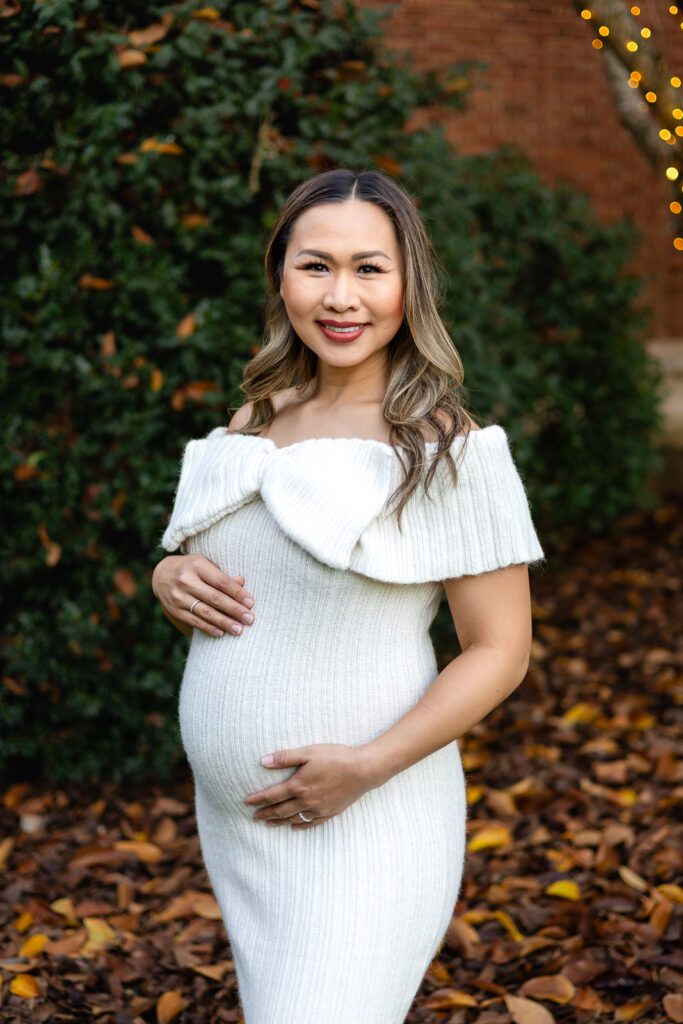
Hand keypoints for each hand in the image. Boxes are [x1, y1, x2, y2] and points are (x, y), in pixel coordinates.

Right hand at [152, 554, 254, 637]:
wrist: (161, 574)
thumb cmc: (192, 568)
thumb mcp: (205, 564)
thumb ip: (222, 575)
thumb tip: (242, 582)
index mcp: (197, 565)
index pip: (221, 581)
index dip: (237, 593)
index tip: (250, 603)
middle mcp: (186, 580)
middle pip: (215, 598)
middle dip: (234, 610)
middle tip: (250, 619)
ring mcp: (178, 596)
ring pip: (205, 612)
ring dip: (224, 622)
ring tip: (238, 630)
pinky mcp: (174, 609)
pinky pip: (194, 621)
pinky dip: (208, 628)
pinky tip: (221, 632)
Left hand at [244, 744, 379, 828]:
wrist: (363, 770)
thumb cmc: (336, 757)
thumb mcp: (309, 752)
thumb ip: (285, 758)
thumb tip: (263, 761)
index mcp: (298, 785)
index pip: (272, 795)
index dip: (258, 799)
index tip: (246, 802)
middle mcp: (305, 801)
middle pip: (280, 810)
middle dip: (265, 813)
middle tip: (254, 817)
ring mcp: (318, 809)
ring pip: (293, 818)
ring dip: (279, 821)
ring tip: (269, 823)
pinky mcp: (329, 812)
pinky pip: (310, 823)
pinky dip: (299, 826)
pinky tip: (294, 827)